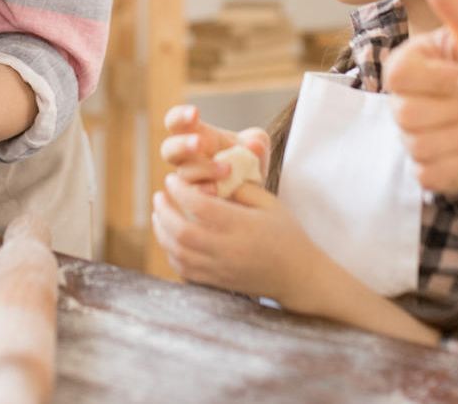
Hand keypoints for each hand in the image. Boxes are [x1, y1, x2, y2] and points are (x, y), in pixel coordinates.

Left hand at [151, 173, 325, 308]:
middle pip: (181, 231)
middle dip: (164, 211)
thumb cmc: (286, 234)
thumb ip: (241, 188)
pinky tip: (169, 238)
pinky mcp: (217, 282)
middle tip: (159, 195)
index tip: (172, 178)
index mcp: (241, 226)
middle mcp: (228, 250)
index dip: (180, 190)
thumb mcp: (269, 203)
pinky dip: (171, 252)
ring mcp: (220, 269)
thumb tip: (212, 176)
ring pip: (178, 253)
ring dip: (162, 232)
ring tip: (159, 214)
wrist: (298, 277)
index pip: (199, 206)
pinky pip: (184, 270)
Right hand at [160, 105, 269, 192]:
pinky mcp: (196, 202)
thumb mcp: (256, 148)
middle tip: (199, 143)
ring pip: (183, 175)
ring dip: (203, 170)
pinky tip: (220, 190)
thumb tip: (255, 145)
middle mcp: (185, 158)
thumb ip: (256, 142)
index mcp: (193, 134)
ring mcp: (188, 181)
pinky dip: (207, 192)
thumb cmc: (248, 161)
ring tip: (227, 170)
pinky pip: (193, 198)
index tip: (195, 113)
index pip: (175, 121)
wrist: (255, 192)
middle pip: (169, 149)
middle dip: (183, 145)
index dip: (180, 117)